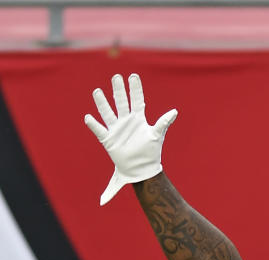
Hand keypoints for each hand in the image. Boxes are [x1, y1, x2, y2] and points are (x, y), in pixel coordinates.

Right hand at [84, 73, 177, 204]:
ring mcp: (117, 129)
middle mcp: (126, 121)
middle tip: (116, 77)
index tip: (133, 76)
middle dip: (119, 90)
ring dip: (102, 103)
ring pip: (108, 113)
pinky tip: (88, 117)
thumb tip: (175, 111)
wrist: (142, 169)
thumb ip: (164, 123)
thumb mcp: (157, 135)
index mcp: (139, 120)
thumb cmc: (151, 152)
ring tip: (97, 91)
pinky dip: (94, 125)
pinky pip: (100, 130)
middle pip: (121, 102)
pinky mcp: (109, 139)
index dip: (135, 89)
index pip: (137, 101)